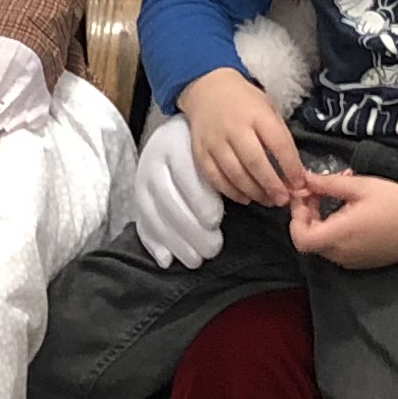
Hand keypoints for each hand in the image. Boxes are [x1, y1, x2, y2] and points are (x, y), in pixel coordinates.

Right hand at [131, 113, 232, 266]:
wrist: (173, 138)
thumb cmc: (206, 147)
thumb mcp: (217, 147)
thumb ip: (231, 168)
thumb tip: (259, 193)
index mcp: (176, 143)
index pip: (185, 171)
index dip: (199, 198)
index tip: (215, 220)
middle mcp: (154, 160)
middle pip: (167, 198)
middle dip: (190, 228)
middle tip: (212, 248)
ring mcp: (142, 182)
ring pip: (154, 214)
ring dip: (175, 241)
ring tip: (196, 260)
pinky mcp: (138, 200)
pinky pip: (142, 223)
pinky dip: (153, 244)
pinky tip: (167, 260)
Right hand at [178, 64, 308, 208]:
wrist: (207, 89)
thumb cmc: (245, 101)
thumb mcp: (268, 108)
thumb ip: (279, 136)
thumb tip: (294, 171)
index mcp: (257, 114)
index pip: (278, 143)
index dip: (290, 166)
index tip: (299, 183)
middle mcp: (235, 128)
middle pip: (255, 162)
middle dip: (272, 185)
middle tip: (283, 200)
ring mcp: (215, 142)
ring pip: (235, 174)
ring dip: (254, 192)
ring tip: (267, 201)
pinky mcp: (200, 153)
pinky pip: (215, 178)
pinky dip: (231, 192)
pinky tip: (245, 198)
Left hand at [288, 165, 397, 269]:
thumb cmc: (395, 201)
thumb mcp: (361, 186)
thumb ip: (327, 184)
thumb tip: (303, 179)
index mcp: (339, 235)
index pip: (299, 237)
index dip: (295, 217)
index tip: (305, 195)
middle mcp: (341, 254)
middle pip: (309, 240)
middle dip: (307, 215)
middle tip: (319, 191)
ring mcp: (351, 261)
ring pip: (323, 244)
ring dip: (321, 222)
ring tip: (337, 197)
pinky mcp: (361, 263)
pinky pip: (337, 249)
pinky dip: (335, 231)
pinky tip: (349, 213)